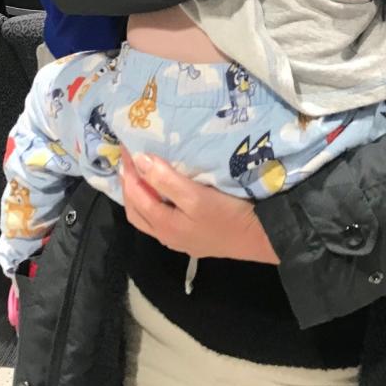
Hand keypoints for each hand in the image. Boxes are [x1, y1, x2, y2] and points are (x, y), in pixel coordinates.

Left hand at [120, 151, 279, 263]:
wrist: (260, 237)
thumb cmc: (228, 215)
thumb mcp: (196, 196)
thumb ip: (165, 180)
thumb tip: (139, 161)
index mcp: (163, 225)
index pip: (135, 195)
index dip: (128, 170)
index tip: (125, 146)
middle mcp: (166, 235)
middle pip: (135, 210)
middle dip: (128, 185)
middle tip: (128, 160)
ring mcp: (179, 239)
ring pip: (147, 217)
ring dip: (139, 196)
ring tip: (140, 174)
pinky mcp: (192, 238)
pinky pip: (161, 219)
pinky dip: (153, 203)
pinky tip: (163, 193)